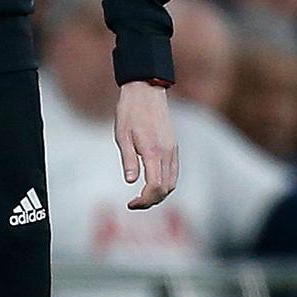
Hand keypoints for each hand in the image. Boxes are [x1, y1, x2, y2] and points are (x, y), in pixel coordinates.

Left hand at [115, 80, 178, 209]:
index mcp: (153, 152)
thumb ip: (129, 160)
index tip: (130, 204)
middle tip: (134, 204)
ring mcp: (173, 149)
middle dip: (152, 201)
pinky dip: (165, 183)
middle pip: (167, 189)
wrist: (146, 91)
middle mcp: (167, 153)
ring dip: (159, 194)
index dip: (144, 200)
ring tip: (142, 197)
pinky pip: (174, 171)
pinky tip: (151, 183)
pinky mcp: (173, 146)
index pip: (155, 187)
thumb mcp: (122, 136)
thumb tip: (131, 181)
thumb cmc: (130, 112)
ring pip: (173, 182)